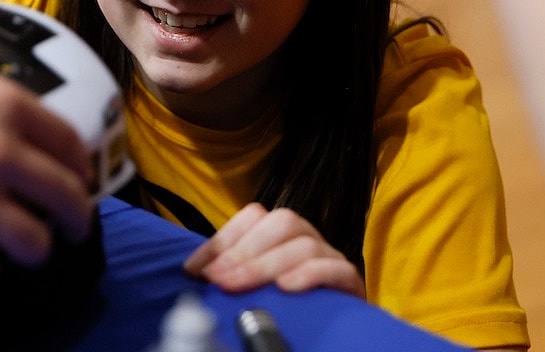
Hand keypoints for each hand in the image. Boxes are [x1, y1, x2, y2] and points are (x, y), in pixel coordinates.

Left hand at [183, 202, 364, 297]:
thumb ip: (231, 270)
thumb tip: (195, 272)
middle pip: (281, 222)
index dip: (222, 239)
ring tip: (241, 285)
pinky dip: (310, 275)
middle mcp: (306, 237)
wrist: (333, 328)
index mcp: (281, 232)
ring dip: (267, 265)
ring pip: (305, 244)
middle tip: (219, 279)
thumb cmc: (286, 301)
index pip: (252, 216)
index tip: (195, 269)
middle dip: (244, 250)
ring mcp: (331, 256)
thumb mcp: (253, 282)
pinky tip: (286, 287)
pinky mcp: (350, 281)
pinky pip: (336, 268)